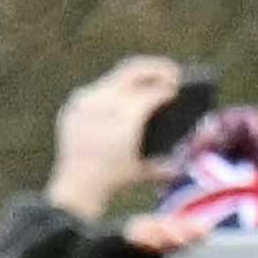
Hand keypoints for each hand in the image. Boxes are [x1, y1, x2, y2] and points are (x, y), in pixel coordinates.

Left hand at [48, 57, 195, 222]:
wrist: (76, 187)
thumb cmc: (113, 180)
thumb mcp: (144, 169)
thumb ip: (167, 157)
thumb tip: (183, 145)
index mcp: (124, 117)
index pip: (152, 91)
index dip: (168, 87)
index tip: (177, 89)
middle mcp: (102, 103)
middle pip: (133, 71)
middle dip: (157, 69)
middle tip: (172, 74)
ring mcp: (85, 101)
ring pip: (115, 78)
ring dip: (135, 80)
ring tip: (150, 84)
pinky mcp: (74, 106)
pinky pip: (97, 89)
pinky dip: (115, 92)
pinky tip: (124, 99)